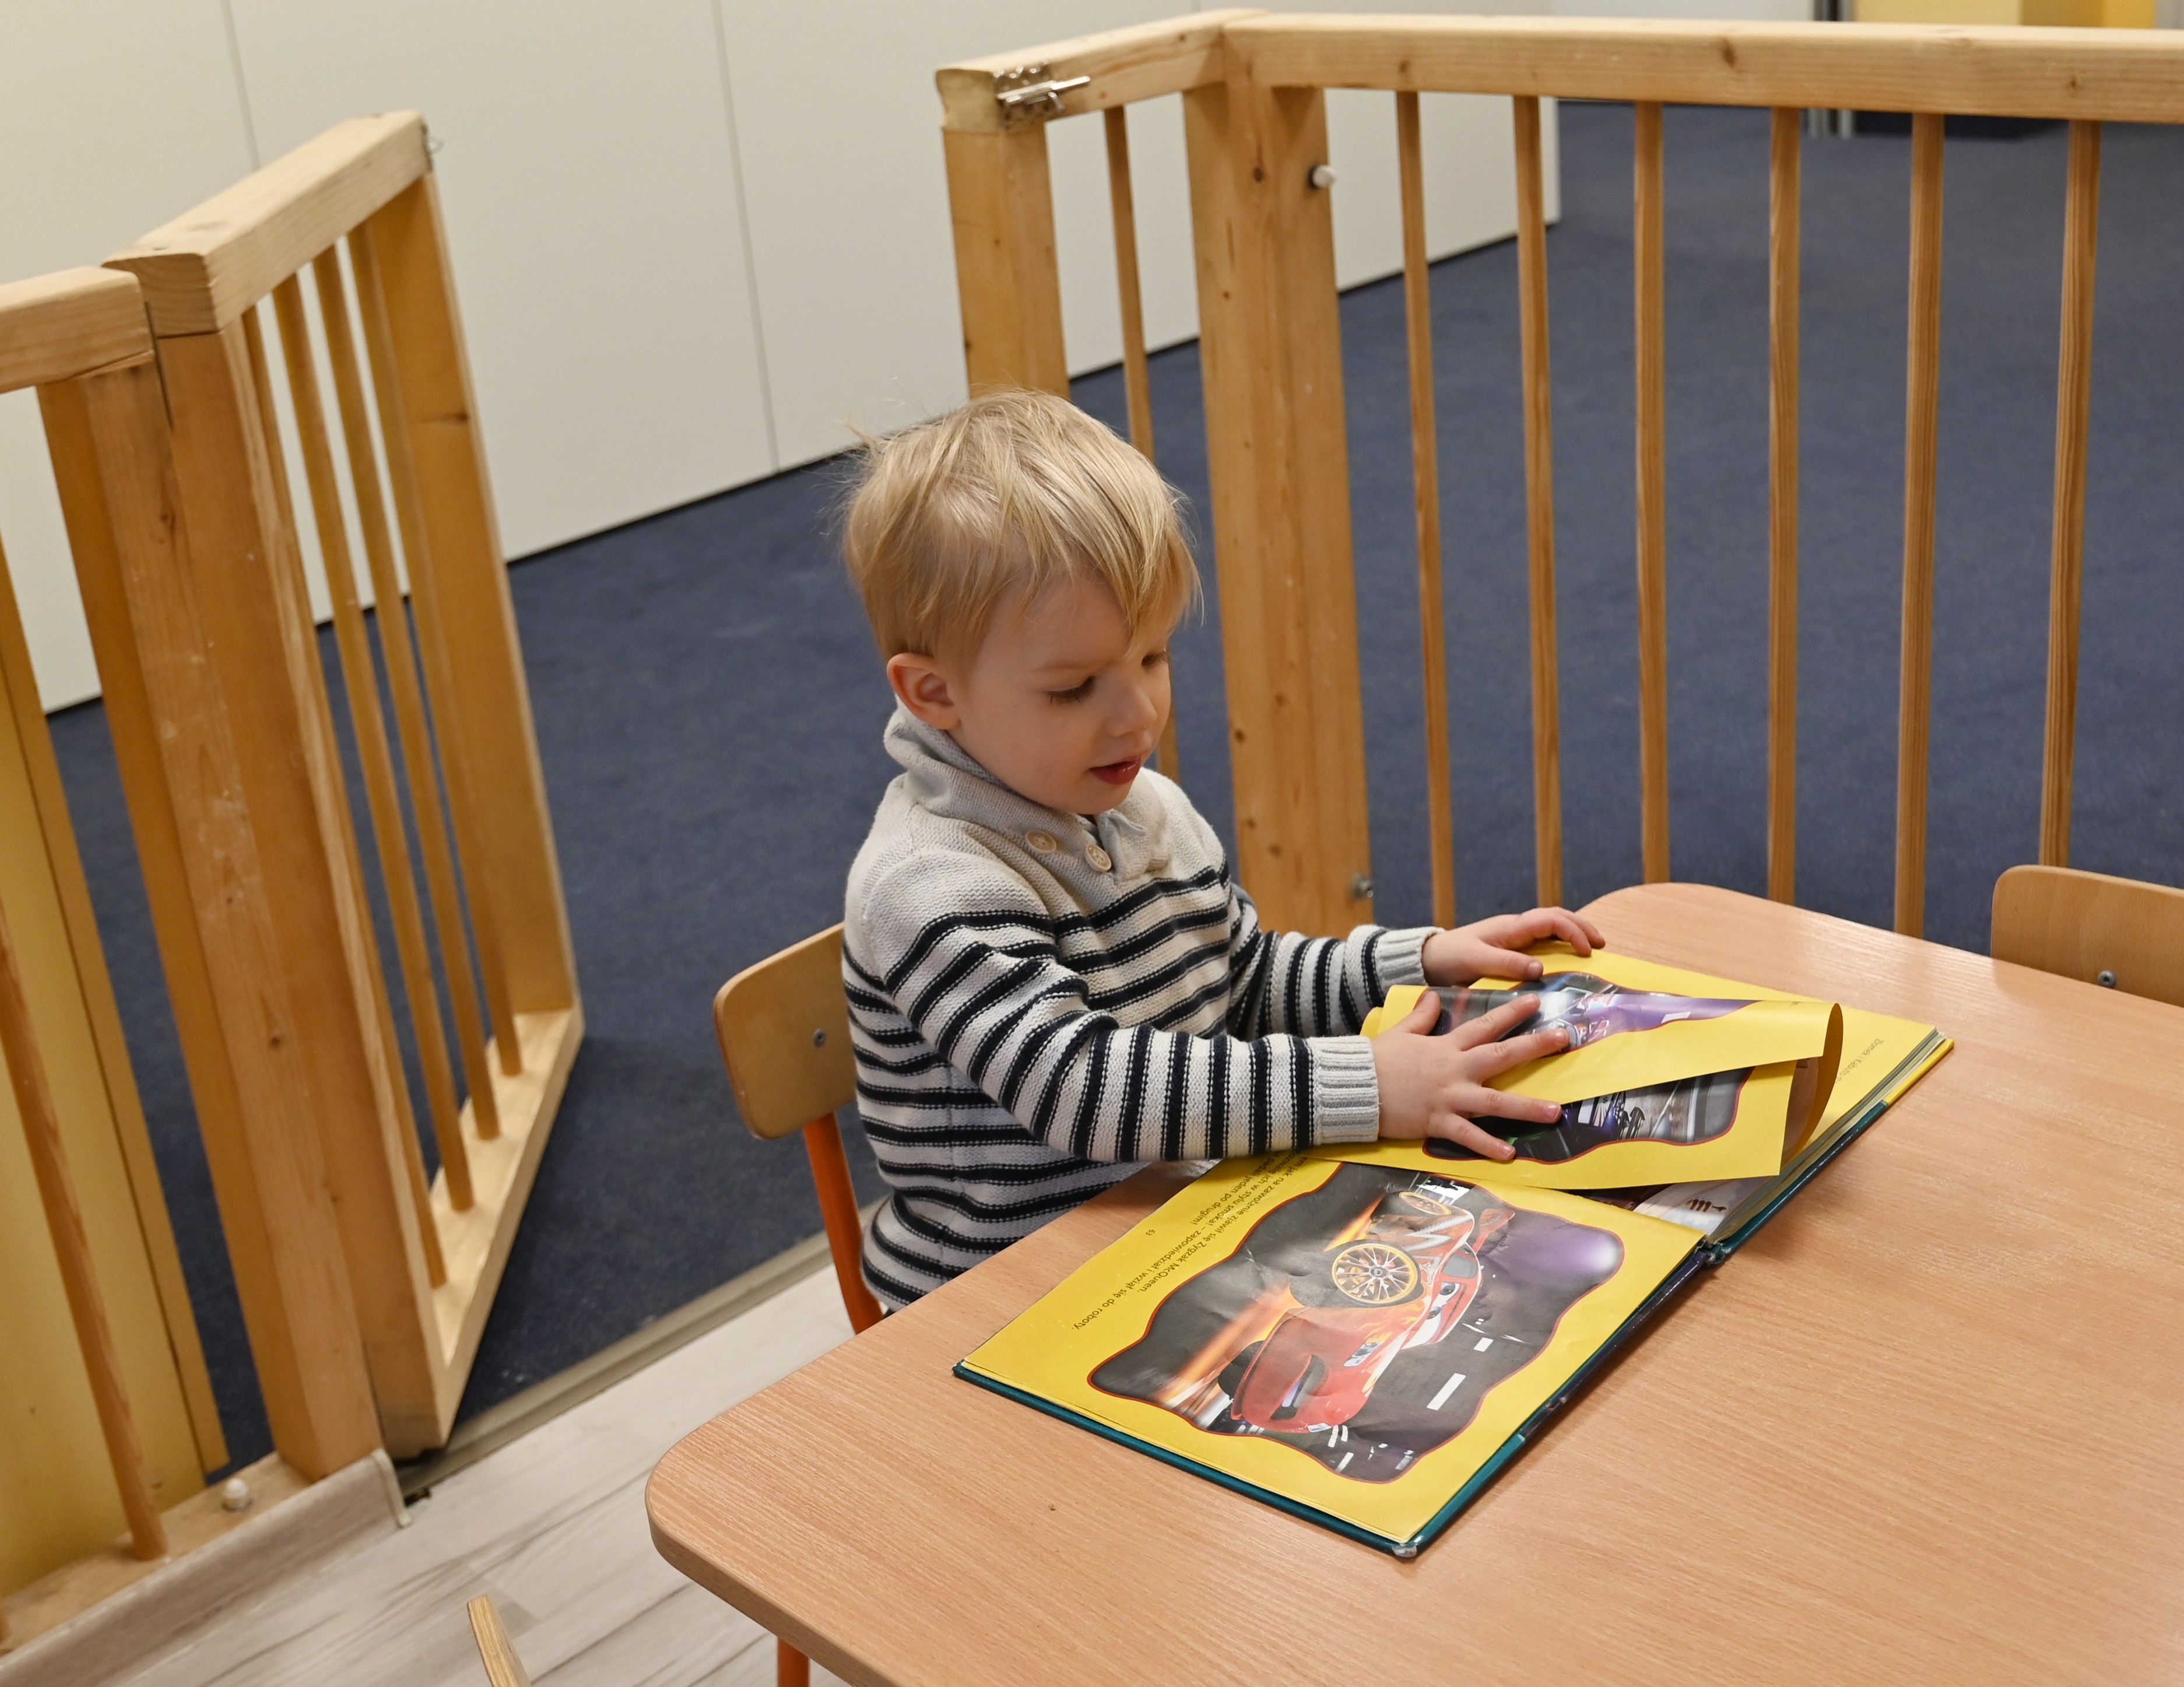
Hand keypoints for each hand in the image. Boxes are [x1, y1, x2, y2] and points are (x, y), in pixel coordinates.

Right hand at [1371, 994, 1570, 1160]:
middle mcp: (1454, 1070)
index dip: (1511, 1012)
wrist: (1354, 1086)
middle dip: (1534, 1047)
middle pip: (1501, 1056)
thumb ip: (1421, 1016)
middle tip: (1564, 1040)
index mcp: (1446, 1047)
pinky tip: (1509, 1154)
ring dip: (1526, 1108)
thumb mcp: (1400, 1032)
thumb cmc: (1376, 1060)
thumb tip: (1433, 996)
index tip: (1536, 1001)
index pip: (1484, 1025)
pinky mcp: (1437, 1122)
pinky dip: (1488, 1146)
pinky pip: (1467, 1136)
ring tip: (1555, 1112)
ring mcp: (1449, 1097)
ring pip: (1494, 1103)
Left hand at [1420, 907, 1604, 985]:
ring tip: (1591, 948)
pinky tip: (1568, 957)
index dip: (1573, 932)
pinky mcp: (1510, 948)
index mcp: (1511, 927)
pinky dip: (1560, 944)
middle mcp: (1516, 928)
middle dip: (1581, 927)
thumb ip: (1507, 964)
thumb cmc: (1450, 957)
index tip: (1587, 951)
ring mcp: (1514, 937)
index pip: (1551, 920)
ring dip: (1573, 933)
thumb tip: (1541, 969)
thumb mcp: (1477, 961)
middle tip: (1601, 945)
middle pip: (1557, 918)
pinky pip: (1542, 941)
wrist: (1429, 959)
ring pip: (1551, 927)